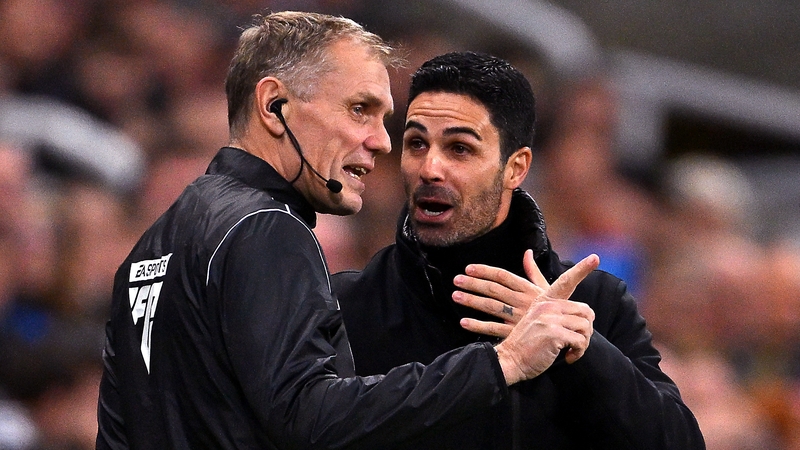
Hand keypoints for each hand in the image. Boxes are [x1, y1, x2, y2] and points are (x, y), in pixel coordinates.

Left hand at [453, 249, 547, 337]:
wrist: (566, 332)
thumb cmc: (555, 308)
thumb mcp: (546, 288)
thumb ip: (533, 271)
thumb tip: (527, 252)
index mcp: (528, 288)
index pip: (503, 276)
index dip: (485, 271)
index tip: (469, 269)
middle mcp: (521, 301)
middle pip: (494, 289)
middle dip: (474, 284)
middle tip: (456, 280)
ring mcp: (517, 317)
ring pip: (491, 307)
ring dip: (472, 301)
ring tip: (456, 296)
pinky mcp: (515, 332)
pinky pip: (494, 329)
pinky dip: (478, 326)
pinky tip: (464, 322)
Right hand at [491, 254, 598, 384]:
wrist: (510, 360)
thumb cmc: (526, 343)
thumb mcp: (534, 318)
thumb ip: (547, 308)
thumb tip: (554, 293)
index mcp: (544, 300)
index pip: (565, 281)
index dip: (582, 269)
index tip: (595, 257)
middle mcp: (547, 305)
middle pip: (586, 311)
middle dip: (586, 331)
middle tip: (576, 343)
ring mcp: (550, 318)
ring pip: (586, 327)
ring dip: (582, 344)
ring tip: (570, 351)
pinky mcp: (554, 333)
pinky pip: (580, 341)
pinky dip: (578, 352)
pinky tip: (567, 357)